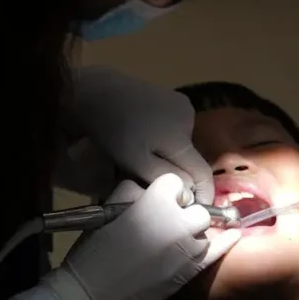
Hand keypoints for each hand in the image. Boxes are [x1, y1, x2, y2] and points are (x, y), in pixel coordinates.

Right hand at [42, 174, 240, 299]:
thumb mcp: (109, 206)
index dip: (164, 191)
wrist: (95, 292)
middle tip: (163, 222)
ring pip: (204, 228)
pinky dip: (225, 241)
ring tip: (172, 240)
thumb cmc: (96, 247)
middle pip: (195, 206)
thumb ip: (134, 191)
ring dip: (191, 230)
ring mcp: (190, 246)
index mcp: (157, 200)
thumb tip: (150, 191)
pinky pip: (218, 249)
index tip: (153, 200)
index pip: (175, 183)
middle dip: (183, 211)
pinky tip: (233, 234)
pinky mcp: (193, 269)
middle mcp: (180, 220)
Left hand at [71, 65, 214, 203]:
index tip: (198, 209)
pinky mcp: (172, 98)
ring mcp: (182, 105)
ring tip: (143, 156)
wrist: (96, 90)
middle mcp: (189, 119)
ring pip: (182, 144)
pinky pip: (175, 129)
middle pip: (191, 157)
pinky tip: (145, 136)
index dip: (203, 193)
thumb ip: (164, 176)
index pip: (202, 172)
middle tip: (154, 180)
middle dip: (178, 172)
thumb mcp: (134, 161)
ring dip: (169, 155)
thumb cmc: (112, 129)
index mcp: (182, 137)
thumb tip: (190, 190)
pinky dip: (165, 139)